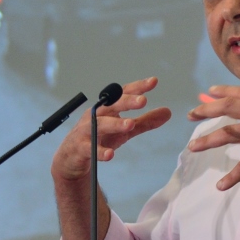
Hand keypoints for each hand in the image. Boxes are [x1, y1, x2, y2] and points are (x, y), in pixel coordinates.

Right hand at [50, 77, 173, 182]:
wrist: (71, 157)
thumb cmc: (99, 138)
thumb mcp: (124, 130)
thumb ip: (144, 122)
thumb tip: (168, 112)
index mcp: (107, 108)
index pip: (122, 94)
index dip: (137, 87)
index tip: (153, 81)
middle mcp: (96, 116)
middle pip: (111, 106)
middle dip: (126, 102)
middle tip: (143, 101)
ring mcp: (86, 131)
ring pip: (100, 125)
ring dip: (115, 124)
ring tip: (129, 124)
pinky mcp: (80, 148)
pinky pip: (90, 149)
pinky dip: (100, 152)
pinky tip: (110, 155)